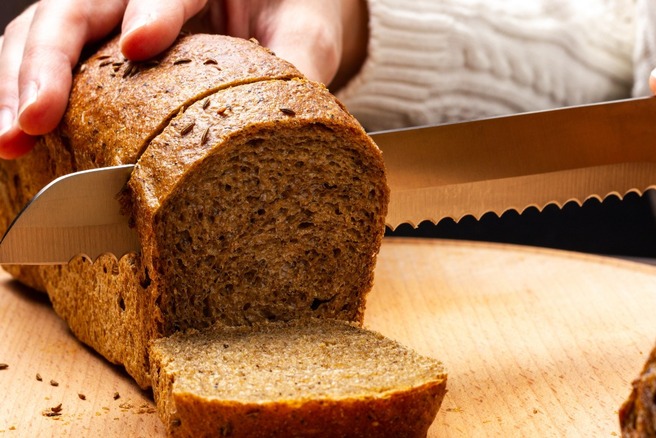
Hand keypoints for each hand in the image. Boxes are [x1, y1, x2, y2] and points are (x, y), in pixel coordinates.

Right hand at [0, 0, 367, 159]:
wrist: (280, 3)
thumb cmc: (293, 10)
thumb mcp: (309, 30)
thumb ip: (300, 62)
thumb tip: (293, 127)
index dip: (151, 11)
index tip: (139, 47)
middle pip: (80, 4)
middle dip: (51, 61)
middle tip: (35, 118)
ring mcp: (113, 7)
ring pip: (48, 27)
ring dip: (18, 82)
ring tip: (8, 139)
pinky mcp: (100, 36)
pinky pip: (50, 52)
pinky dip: (23, 89)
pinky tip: (15, 131)